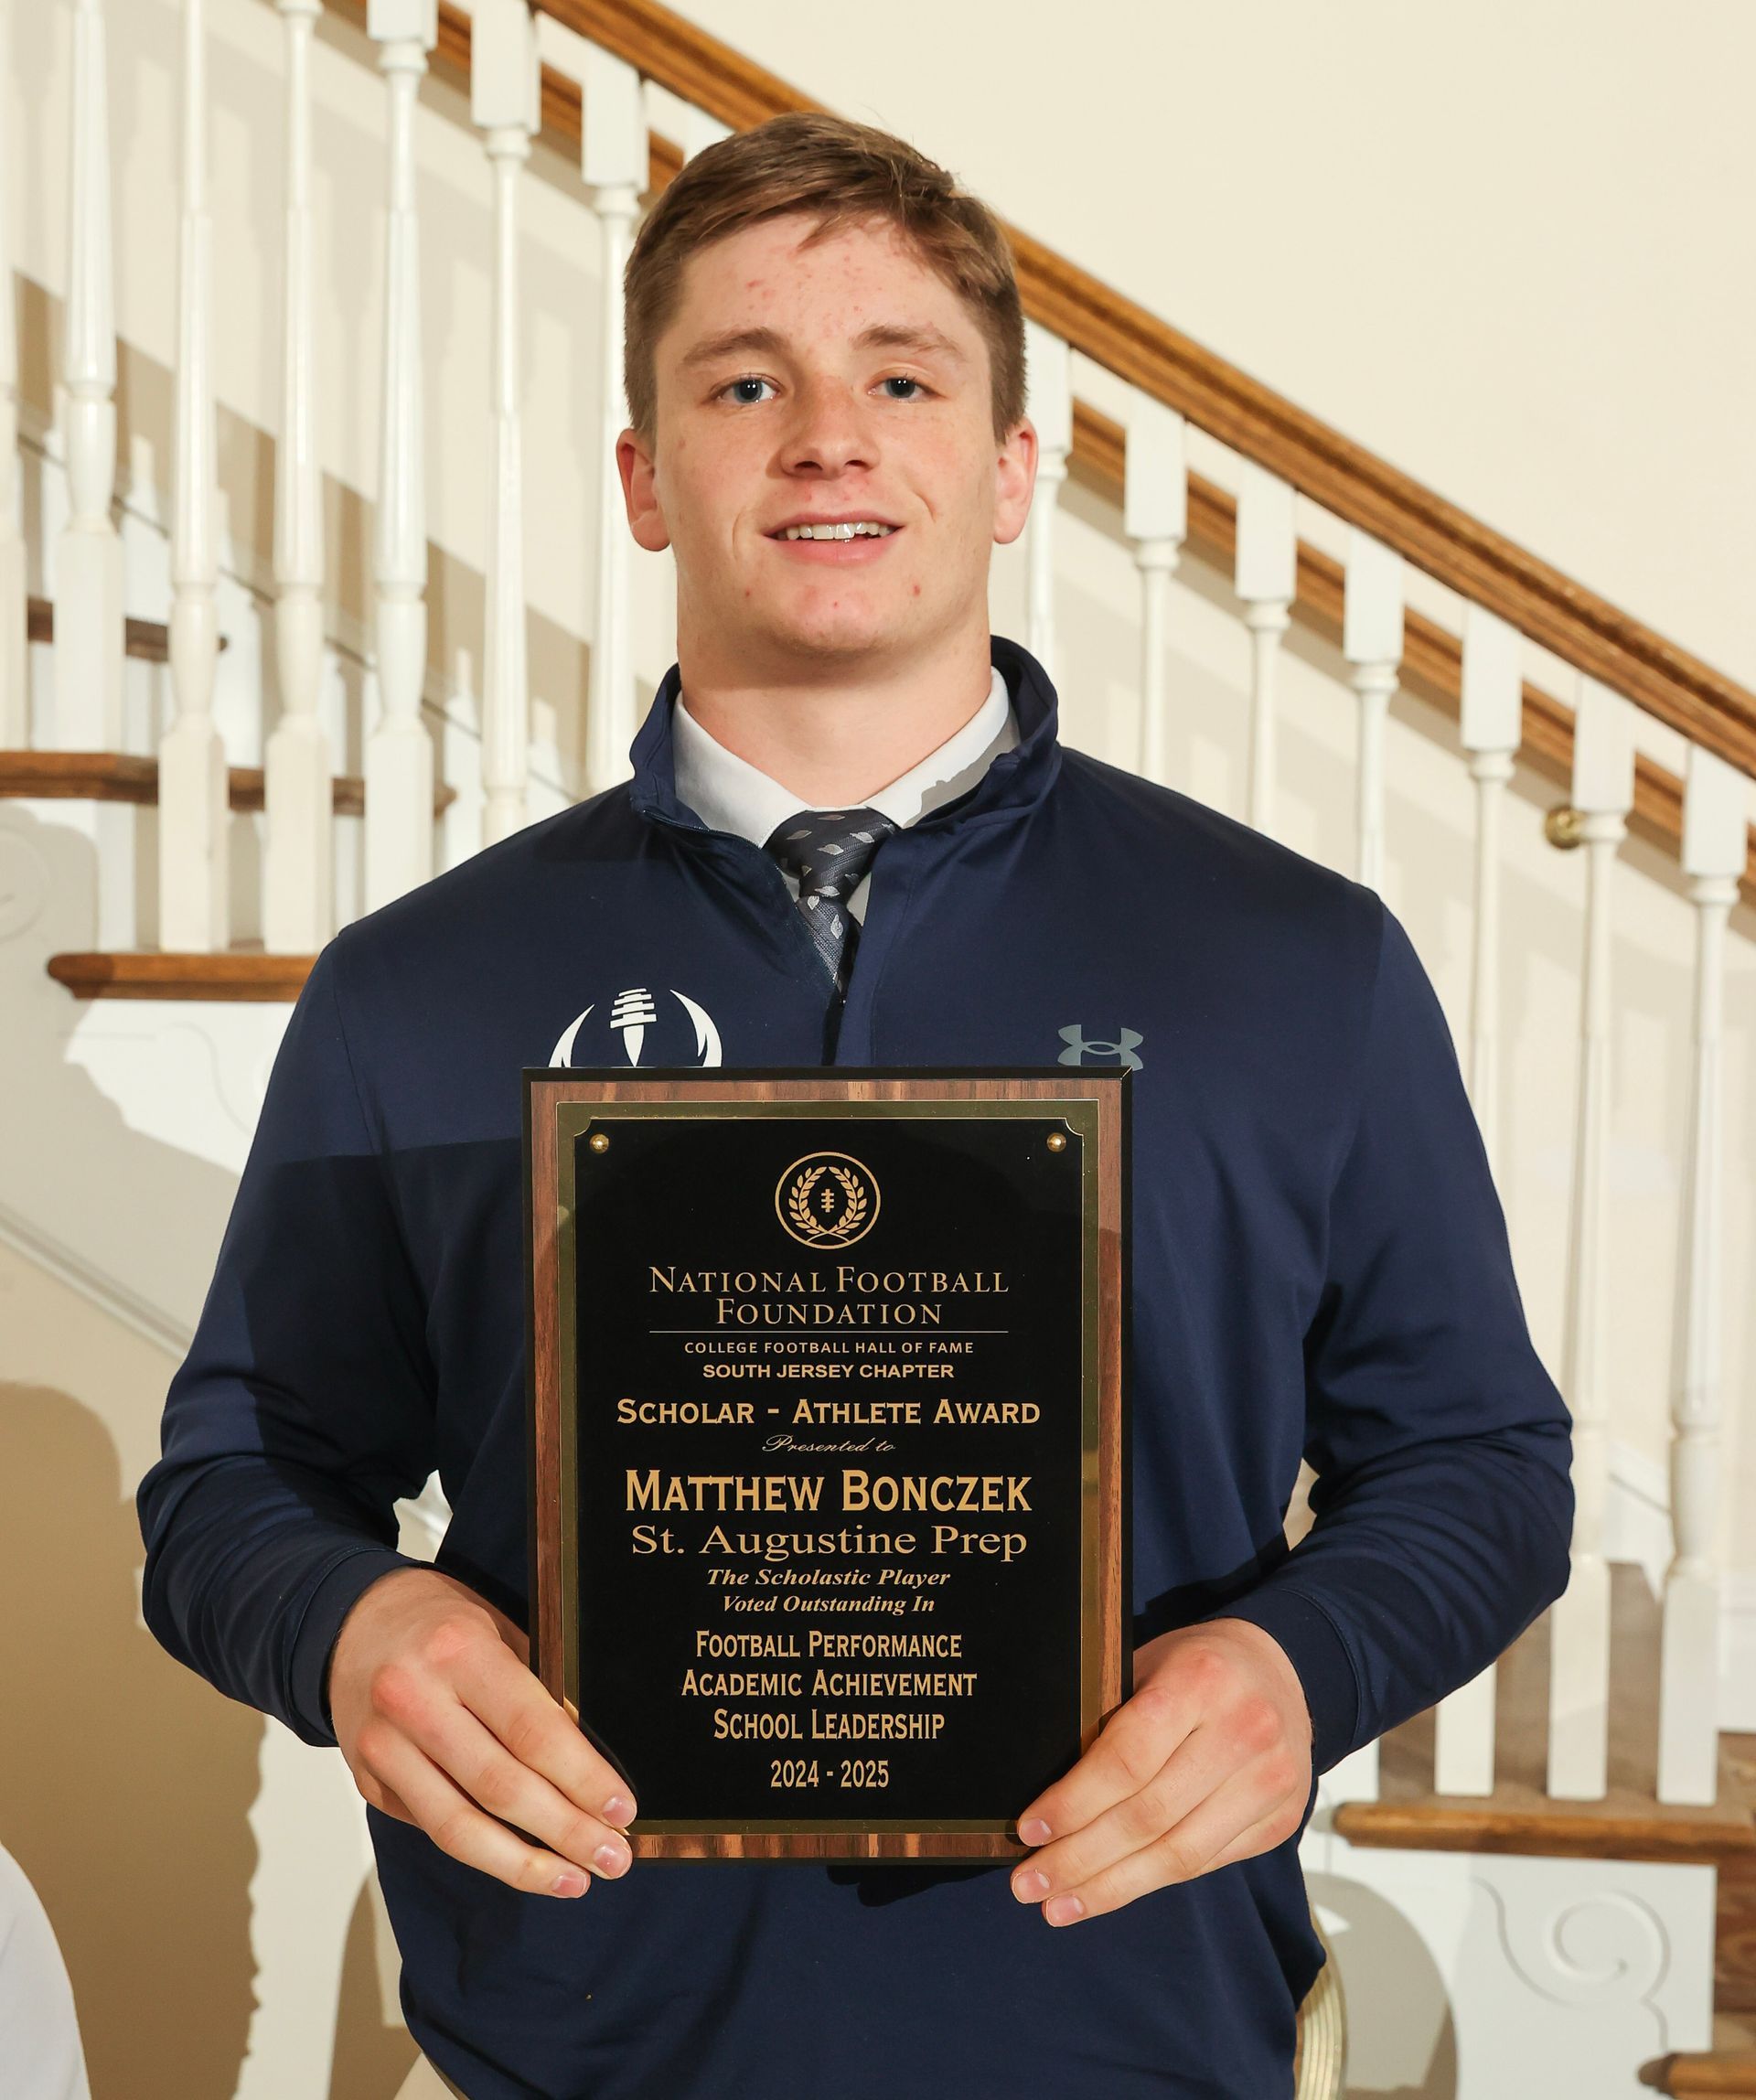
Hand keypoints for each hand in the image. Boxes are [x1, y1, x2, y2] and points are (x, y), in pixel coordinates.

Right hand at [328, 1566, 636, 1899]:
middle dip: (565, 1831)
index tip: (622, 1810)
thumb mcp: (499, 1633)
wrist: (355, 1626)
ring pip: (459, 1827)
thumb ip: (538, 1691)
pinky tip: (522, 1863)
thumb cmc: (445, 1627)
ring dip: (523, 1865)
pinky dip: (483, 1852)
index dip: (582, 1778)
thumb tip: (592, 1766)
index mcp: (459, 1651)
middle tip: (613, 1860)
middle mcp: (414, 1700)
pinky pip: (433, 1829)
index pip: (532, 1729)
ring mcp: (383, 1748)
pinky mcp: (367, 1783)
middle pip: (500, 1787)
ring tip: (574, 1880)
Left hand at [1009, 1617, 1310, 1924]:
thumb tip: (1046, 1797)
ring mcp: (1270, 1781)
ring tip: (1060, 1906)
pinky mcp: (1281, 1819)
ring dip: (1112, 1887)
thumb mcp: (1147, 1668)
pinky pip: (1206, 1863)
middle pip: (1148, 1816)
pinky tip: (1114, 1891)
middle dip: (1081, 1858)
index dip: (1074, 1802)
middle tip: (1029, 1885)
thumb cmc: (1192, 1668)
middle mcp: (1243, 1732)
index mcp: (1200, 1680)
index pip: (1127, 1759)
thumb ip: (1108, 1721)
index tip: (1030, 1830)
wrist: (1280, 1672)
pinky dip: (1153, 1881)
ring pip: (1179, 1854)